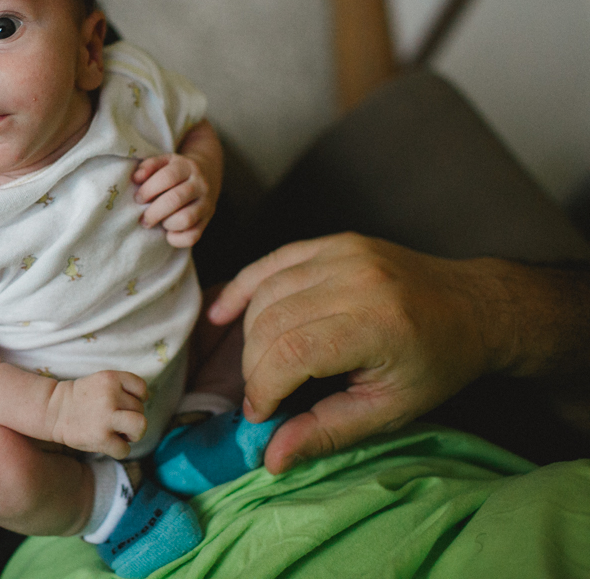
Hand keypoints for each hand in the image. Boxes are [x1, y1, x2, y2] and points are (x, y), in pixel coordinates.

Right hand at [49, 371, 147, 458]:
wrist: (54, 411)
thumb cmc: (82, 398)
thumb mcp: (102, 381)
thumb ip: (123, 387)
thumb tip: (146, 402)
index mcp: (110, 378)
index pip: (141, 388)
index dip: (138, 398)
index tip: (125, 403)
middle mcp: (110, 395)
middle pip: (141, 410)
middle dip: (131, 417)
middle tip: (115, 419)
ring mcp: (106, 417)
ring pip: (140, 427)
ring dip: (133, 433)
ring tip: (119, 432)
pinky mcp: (101, 437)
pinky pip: (126, 449)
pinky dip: (119, 449)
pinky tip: (108, 443)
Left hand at [133, 152, 215, 247]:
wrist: (208, 174)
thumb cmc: (176, 171)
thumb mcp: (164, 161)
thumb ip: (148, 166)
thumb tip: (137, 179)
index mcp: (187, 167)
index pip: (167, 177)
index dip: (148, 190)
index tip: (138, 199)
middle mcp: (200, 185)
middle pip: (175, 199)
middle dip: (153, 212)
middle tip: (144, 219)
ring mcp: (206, 204)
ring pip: (186, 219)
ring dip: (167, 224)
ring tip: (161, 222)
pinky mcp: (207, 221)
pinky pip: (193, 237)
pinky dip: (177, 239)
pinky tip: (169, 234)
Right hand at [207, 233, 495, 473]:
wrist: (474, 306)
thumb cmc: (437, 364)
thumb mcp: (390, 410)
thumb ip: (328, 431)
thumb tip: (271, 457)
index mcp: (376, 324)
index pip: (291, 352)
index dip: (263, 388)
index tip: (261, 414)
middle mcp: (356, 280)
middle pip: (271, 323)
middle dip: (255, 367)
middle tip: (265, 396)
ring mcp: (343, 253)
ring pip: (265, 293)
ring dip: (249, 335)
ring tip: (262, 366)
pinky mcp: (333, 242)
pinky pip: (272, 263)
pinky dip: (243, 288)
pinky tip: (224, 314)